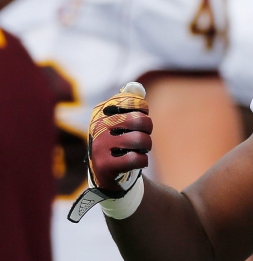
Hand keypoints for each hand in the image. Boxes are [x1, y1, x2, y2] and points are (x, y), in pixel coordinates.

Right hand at [68, 82, 151, 222]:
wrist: (107, 173)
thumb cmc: (118, 142)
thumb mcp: (120, 121)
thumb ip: (129, 102)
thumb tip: (136, 87)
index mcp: (102, 112)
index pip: (133, 101)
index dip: (143, 111)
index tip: (138, 120)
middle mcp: (98, 126)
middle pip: (141, 120)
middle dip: (147, 130)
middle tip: (142, 136)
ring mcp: (99, 146)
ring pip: (141, 140)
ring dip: (146, 147)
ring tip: (138, 150)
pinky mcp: (105, 165)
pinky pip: (137, 159)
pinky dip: (142, 161)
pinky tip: (134, 162)